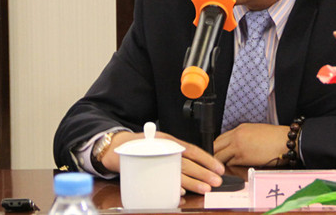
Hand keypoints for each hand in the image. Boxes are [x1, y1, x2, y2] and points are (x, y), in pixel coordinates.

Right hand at [101, 131, 224, 194]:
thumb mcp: (161, 145)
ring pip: (176, 172)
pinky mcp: (143, 170)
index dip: (207, 159)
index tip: (219, 168)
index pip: (192, 150)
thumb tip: (199, 165)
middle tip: (217, 181)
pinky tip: (181, 193)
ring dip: (192, 182)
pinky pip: (160, 181)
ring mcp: (153, 159)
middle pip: (186, 162)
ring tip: (205, 188)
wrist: (116, 147)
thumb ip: (177, 153)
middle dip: (204, 172)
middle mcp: (163, 148)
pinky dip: (171, 187)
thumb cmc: (143, 147)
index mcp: (170, 141)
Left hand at [213, 123, 288, 166]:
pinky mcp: (242, 156)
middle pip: (215, 145)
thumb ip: (244, 137)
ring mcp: (238, 145)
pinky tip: (230, 172)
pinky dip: (228, 168)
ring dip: (219, 164)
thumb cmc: (275, 138)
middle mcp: (236, 135)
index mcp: (240, 128)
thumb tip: (238, 146)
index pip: (220, 138)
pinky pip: (229, 163)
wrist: (285, 141)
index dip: (217, 147)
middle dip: (213, 155)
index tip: (217, 154)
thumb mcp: (256, 132)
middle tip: (214, 164)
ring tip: (219, 170)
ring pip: (219, 155)